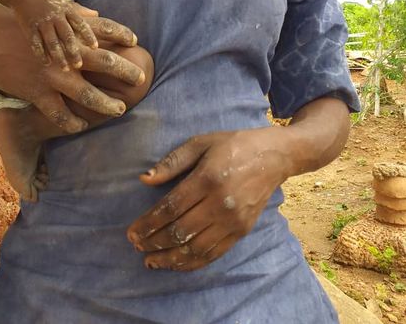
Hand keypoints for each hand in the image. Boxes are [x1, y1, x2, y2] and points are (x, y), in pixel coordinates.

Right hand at [0, 5, 142, 132]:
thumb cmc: (16, 25)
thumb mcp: (46, 16)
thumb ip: (74, 14)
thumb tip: (96, 13)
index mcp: (66, 32)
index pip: (103, 29)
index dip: (122, 34)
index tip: (136, 42)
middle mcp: (63, 53)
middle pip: (104, 61)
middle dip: (125, 71)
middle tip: (141, 79)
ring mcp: (51, 74)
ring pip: (87, 94)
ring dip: (106, 104)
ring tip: (120, 109)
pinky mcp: (36, 91)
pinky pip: (60, 113)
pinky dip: (73, 122)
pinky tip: (82, 125)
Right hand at [12, 0, 98, 67]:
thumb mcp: (65, 2)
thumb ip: (80, 10)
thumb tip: (97, 14)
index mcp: (66, 10)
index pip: (80, 24)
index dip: (88, 35)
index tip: (95, 47)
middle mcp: (56, 17)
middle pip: (67, 36)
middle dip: (74, 51)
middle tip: (79, 65)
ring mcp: (42, 23)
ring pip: (52, 42)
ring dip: (59, 57)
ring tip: (65, 69)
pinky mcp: (30, 28)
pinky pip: (36, 43)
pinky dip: (42, 54)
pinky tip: (47, 63)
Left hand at [127, 128, 292, 270]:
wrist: (274, 156)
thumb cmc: (232, 145)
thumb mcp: (200, 142)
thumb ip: (172, 162)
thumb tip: (144, 179)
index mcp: (207, 179)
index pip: (170, 208)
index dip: (148, 224)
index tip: (131, 232)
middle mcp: (220, 204)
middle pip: (180, 231)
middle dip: (154, 242)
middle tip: (136, 246)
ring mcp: (233, 221)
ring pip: (196, 249)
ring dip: (170, 258)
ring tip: (150, 261)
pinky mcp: (242, 232)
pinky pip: (214, 254)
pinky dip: (192, 263)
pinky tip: (176, 263)